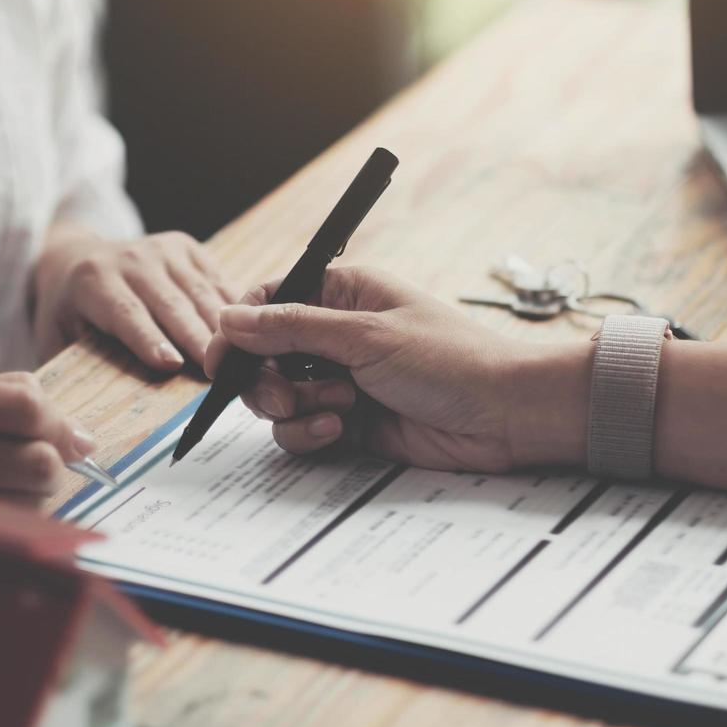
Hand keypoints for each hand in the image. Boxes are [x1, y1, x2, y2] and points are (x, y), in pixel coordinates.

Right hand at [0, 372, 94, 528]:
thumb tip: (63, 418)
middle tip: (42, 465)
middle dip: (53, 463)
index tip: (72, 436)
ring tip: (1, 488)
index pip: (26, 404)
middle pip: (37, 460)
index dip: (60, 421)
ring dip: (31, 498)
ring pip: (24, 504)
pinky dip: (6, 525)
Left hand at [33, 225, 236, 371]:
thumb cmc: (68, 312)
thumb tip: (81, 416)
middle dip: (196, 339)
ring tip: (240, 361)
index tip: (171, 365)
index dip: (149, 339)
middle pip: (170, 304)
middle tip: (217, 374)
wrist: (76, 258)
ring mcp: (163, 249)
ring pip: (199, 293)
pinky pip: (216, 281)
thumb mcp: (53, 336)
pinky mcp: (187, 248)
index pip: (126, 313)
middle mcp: (131, 258)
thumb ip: (67, 367)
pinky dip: (234, 309)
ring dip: (222, 328)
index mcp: (93, 281)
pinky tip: (249, 335)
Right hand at [206, 266, 587, 472]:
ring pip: (278, 398)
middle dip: (265, 380)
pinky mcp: (349, 420)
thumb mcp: (366, 335)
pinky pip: (302, 429)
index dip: (238, 330)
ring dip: (295, 409)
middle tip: (281, 396)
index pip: (268, 301)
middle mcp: (336, 334)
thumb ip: (293, 328)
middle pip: (263, 355)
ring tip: (338, 409)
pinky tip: (343, 429)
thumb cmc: (452, 360)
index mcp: (341, 293)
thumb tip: (230, 318)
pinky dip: (311, 433)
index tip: (221, 359)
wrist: (506, 416)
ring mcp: (341, 379)